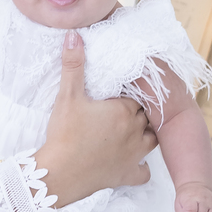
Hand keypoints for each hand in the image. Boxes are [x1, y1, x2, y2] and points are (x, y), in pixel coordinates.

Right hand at [32, 33, 156, 207]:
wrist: (60, 173)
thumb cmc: (64, 134)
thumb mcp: (67, 96)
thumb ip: (73, 65)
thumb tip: (74, 35)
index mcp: (124, 111)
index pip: (135, 97)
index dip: (126, 96)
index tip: (114, 97)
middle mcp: (136, 132)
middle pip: (145, 117)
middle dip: (136, 113)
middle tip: (118, 112)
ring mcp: (135, 156)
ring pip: (152, 140)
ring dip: (145, 135)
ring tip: (130, 131)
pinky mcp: (127, 176)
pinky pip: (144, 172)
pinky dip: (141, 167)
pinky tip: (131, 162)